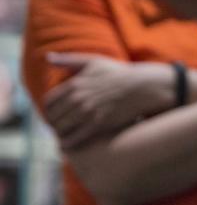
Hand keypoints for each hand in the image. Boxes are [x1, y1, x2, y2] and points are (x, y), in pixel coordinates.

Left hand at [44, 53, 172, 150]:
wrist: (142, 87)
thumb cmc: (118, 73)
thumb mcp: (93, 61)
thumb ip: (69, 60)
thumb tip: (48, 58)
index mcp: (75, 84)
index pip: (49, 102)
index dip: (48, 111)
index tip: (53, 115)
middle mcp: (78, 99)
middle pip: (54, 117)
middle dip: (52, 124)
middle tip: (56, 127)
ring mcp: (89, 112)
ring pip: (61, 128)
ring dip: (59, 134)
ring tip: (62, 135)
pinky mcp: (99, 124)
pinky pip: (75, 138)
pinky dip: (67, 143)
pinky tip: (66, 146)